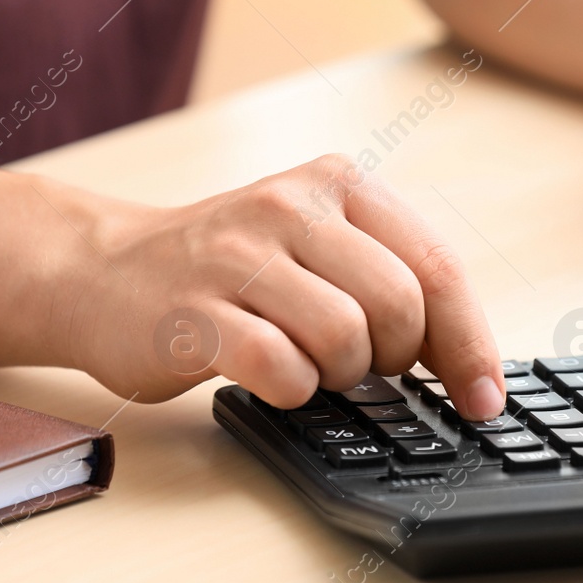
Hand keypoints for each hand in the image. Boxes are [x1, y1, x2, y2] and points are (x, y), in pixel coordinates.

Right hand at [71, 155, 506, 418]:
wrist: (98, 271)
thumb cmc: (224, 269)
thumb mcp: (313, 240)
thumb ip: (385, 273)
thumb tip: (466, 359)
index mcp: (336, 183)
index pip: (437, 265)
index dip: (471, 343)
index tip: (484, 398)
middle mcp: (289, 207)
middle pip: (399, 306)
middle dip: (394, 358)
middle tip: (359, 365)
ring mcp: (237, 257)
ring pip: (345, 338)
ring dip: (337, 374)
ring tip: (303, 360)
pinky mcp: (192, 314)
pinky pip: (280, 369)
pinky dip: (290, 390)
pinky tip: (268, 375)